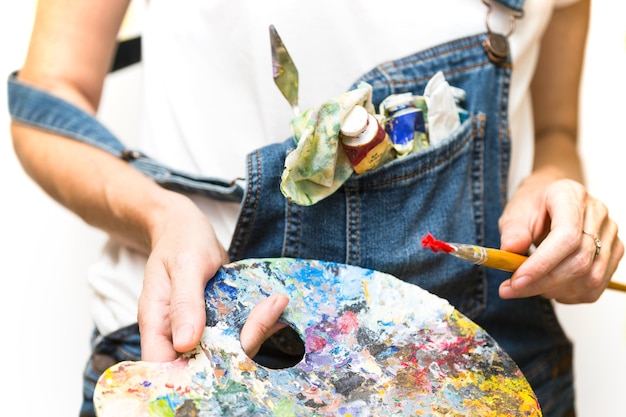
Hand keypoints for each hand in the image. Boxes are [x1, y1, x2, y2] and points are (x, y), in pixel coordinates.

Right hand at [136, 193, 289, 361]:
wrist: (185, 228)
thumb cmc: (181, 241)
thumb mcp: (185, 265)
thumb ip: (185, 302)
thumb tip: (185, 343)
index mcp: (158, 325)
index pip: (167, 369)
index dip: (193, 374)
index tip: (230, 355)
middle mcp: (177, 335)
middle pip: (205, 365)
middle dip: (242, 345)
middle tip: (271, 308)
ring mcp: (199, 331)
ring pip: (228, 352)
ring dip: (257, 332)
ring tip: (278, 302)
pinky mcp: (219, 322)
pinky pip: (239, 334)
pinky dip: (259, 323)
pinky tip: (277, 307)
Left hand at [498, 173, 622, 302]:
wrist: (550, 200)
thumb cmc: (533, 206)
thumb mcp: (514, 213)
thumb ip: (512, 232)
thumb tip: (510, 252)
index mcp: (570, 196)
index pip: (566, 236)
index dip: (542, 263)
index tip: (517, 281)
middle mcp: (597, 213)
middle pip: (579, 260)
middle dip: (543, 282)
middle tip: (513, 289)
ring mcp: (609, 234)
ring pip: (590, 277)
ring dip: (555, 290)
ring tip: (529, 286)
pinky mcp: (612, 253)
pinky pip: (596, 286)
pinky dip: (570, 295)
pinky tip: (549, 288)